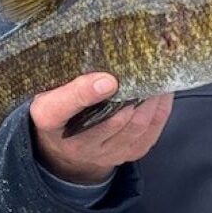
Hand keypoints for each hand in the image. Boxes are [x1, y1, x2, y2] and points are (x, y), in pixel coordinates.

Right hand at [30, 72, 173, 183]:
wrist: (63, 145)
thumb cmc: (59, 104)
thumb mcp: (50, 86)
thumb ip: (69, 75)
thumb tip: (104, 57)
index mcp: (49, 118)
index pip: (61, 108)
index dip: (85, 93)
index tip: (107, 79)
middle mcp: (77, 144)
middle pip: (111, 120)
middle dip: (134, 93)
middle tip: (148, 68)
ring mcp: (104, 153)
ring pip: (135, 127)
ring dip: (151, 101)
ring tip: (158, 77)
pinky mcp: (125, 155)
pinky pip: (150, 134)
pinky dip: (160, 111)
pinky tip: (162, 92)